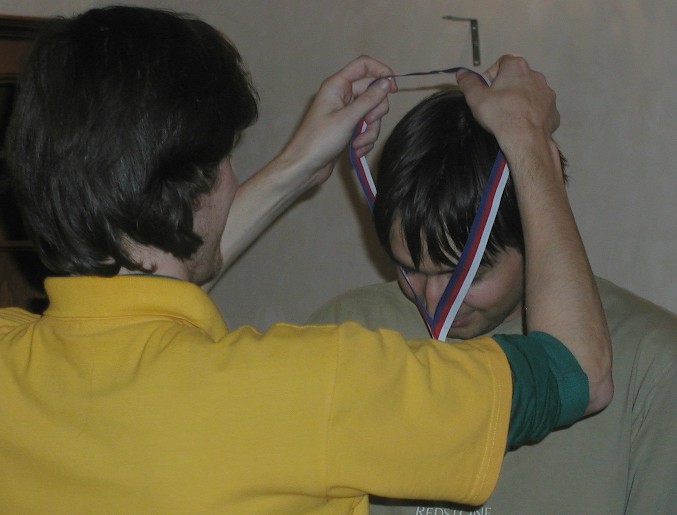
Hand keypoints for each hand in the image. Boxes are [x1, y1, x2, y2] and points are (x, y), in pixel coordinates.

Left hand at [279, 55, 396, 188]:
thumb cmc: (320, 140)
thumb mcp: (348, 118)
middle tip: (367, 125)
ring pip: (372, 114)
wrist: (305, 166)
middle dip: (375, 112)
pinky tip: (356, 151)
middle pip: (372, 93)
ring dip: (370, 132)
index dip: (381, 72)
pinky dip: (365, 140)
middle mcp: (342, 96)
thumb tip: (387, 82)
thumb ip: (369, 99)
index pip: (364, 65)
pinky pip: (366, 129)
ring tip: (357, 144)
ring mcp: (346, 113)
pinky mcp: (348, 128)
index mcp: (337, 85)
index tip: (393, 89)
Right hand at [456, 55, 558, 148]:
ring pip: (531, 92)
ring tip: (511, 116)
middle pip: (517, 77)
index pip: (502, 62)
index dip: (492, 75)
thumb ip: (468, 82)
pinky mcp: (554, 111)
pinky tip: (524, 125)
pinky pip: (540, 109)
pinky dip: (532, 114)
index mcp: (517, 67)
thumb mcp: (475, 98)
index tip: (487, 91)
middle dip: (507, 87)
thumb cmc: (499, 114)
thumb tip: (461, 72)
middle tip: (496, 105)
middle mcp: (536, 75)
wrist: (525, 139)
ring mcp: (548, 93)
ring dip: (521, 100)